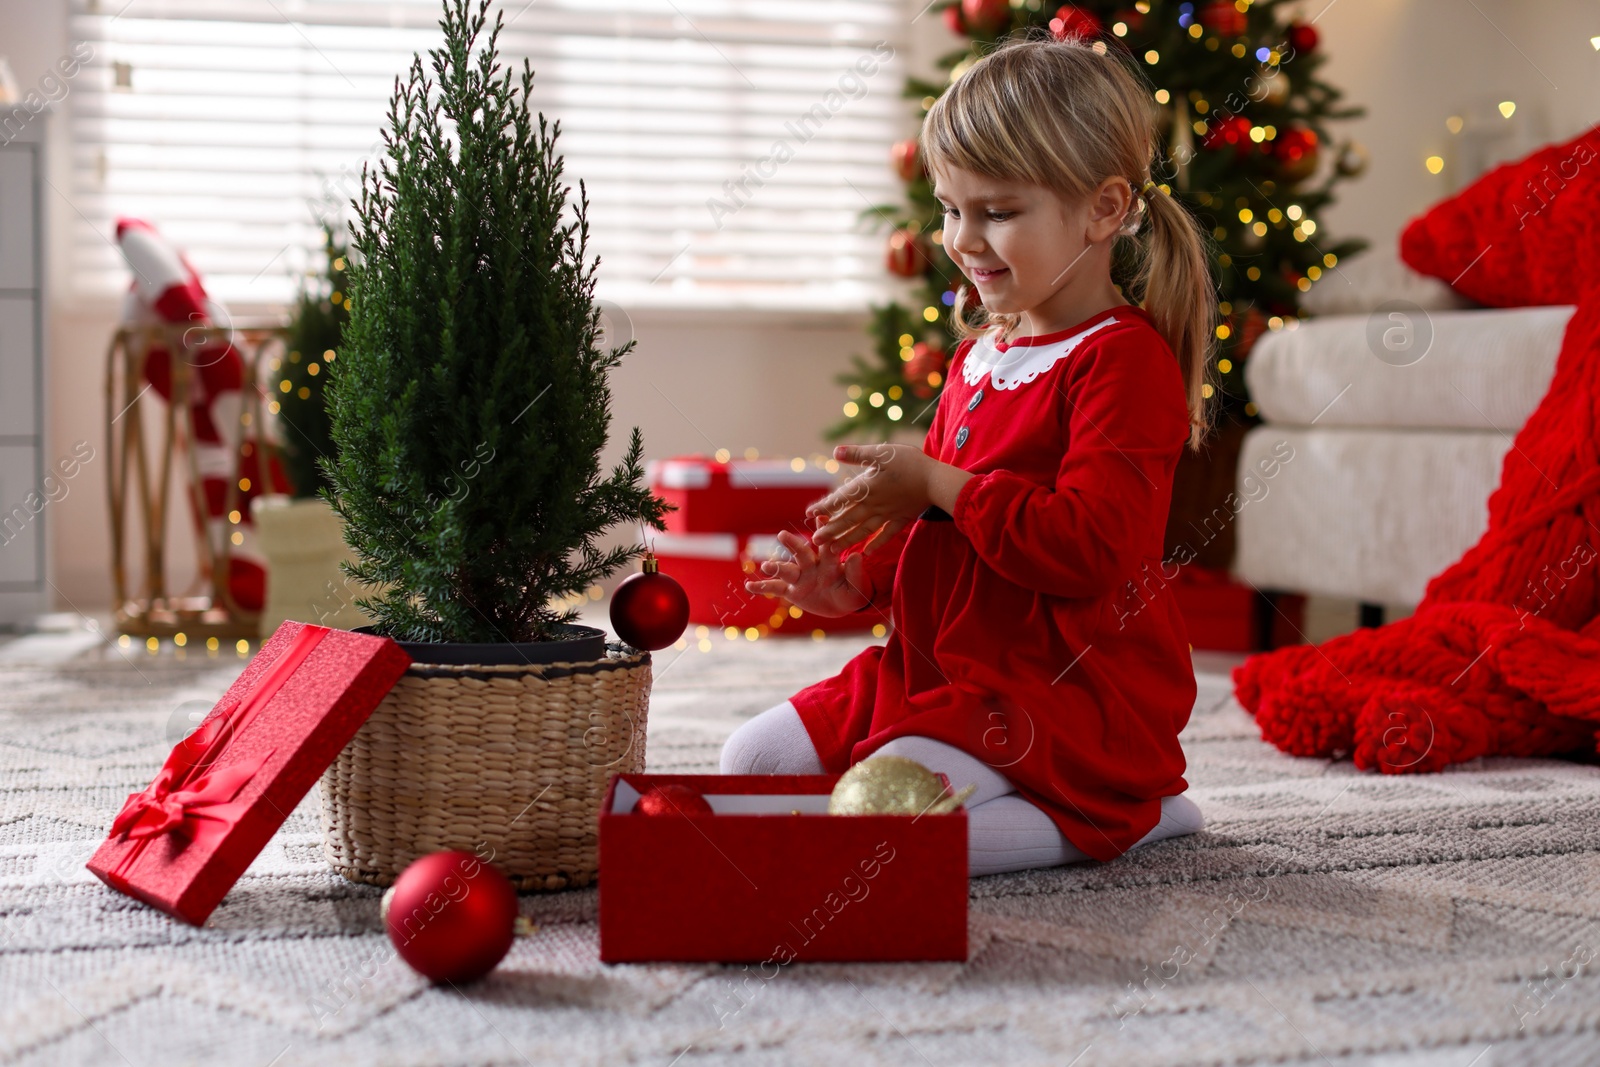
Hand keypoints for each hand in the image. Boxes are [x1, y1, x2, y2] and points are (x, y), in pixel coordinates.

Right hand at [743, 530, 870, 616]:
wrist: (840, 605)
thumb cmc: (851, 593)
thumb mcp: (857, 586)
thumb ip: (854, 572)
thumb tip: (856, 555)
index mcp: (829, 561)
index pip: (826, 543)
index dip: (823, 530)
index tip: (820, 516)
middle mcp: (812, 566)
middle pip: (801, 553)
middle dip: (792, 544)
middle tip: (782, 535)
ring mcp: (800, 578)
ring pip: (786, 570)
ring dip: (775, 567)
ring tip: (766, 566)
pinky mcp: (792, 591)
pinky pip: (775, 588)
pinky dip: (762, 587)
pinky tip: (749, 586)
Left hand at [805, 443, 935, 551]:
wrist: (937, 480)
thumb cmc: (909, 463)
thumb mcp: (881, 452)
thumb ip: (857, 454)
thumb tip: (835, 452)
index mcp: (867, 487)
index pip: (840, 499)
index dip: (824, 506)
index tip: (809, 514)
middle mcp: (874, 504)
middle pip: (848, 519)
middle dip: (831, 530)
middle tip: (814, 540)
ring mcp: (889, 514)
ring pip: (864, 530)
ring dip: (848, 540)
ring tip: (834, 549)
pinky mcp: (903, 518)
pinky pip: (887, 534)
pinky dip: (877, 544)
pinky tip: (868, 552)